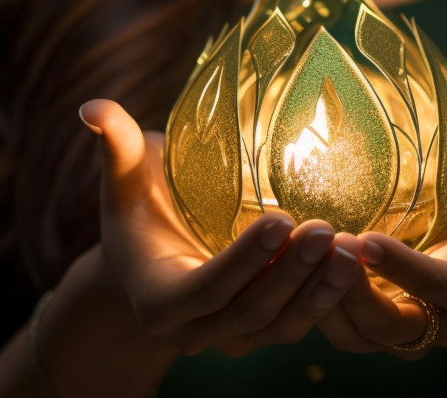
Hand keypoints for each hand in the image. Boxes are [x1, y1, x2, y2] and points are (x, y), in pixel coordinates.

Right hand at [79, 99, 363, 356]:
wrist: (147, 265)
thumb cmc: (137, 211)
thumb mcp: (124, 182)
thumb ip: (115, 146)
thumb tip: (91, 107)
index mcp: (158, 300)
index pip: (205, 287)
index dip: (243, 260)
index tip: (281, 218)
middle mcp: (193, 332)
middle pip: (249, 309)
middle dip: (290, 272)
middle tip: (325, 228)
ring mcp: (228, 340)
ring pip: (278, 326)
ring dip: (317, 292)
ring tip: (350, 248)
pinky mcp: (258, 336)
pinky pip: (296, 326)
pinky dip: (327, 301)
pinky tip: (355, 265)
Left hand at [316, 57, 446, 356]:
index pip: (438, 284)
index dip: (403, 268)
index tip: (366, 239)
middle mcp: (435, 321)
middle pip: (387, 323)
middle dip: (350, 291)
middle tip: (318, 242)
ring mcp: (396, 335)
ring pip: (352, 333)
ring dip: (317, 298)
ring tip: (287, 250)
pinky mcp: (364, 335)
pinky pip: (330, 329)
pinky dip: (301, 303)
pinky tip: (272, 261)